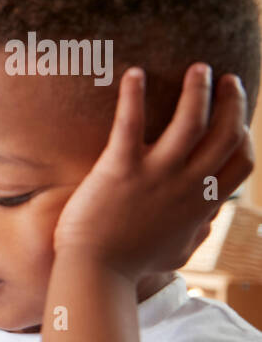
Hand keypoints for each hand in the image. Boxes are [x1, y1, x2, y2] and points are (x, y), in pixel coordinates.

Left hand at [53, 63, 253, 280]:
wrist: (95, 273)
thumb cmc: (131, 264)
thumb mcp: (178, 252)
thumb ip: (198, 231)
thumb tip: (209, 218)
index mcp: (202, 203)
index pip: (240, 162)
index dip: (245, 135)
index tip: (239, 119)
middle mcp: (187, 185)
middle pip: (225, 133)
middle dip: (233, 101)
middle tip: (227, 78)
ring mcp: (156, 175)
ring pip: (191, 120)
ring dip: (198, 89)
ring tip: (197, 68)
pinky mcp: (120, 168)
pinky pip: (130, 123)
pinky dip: (134, 94)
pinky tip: (134, 73)